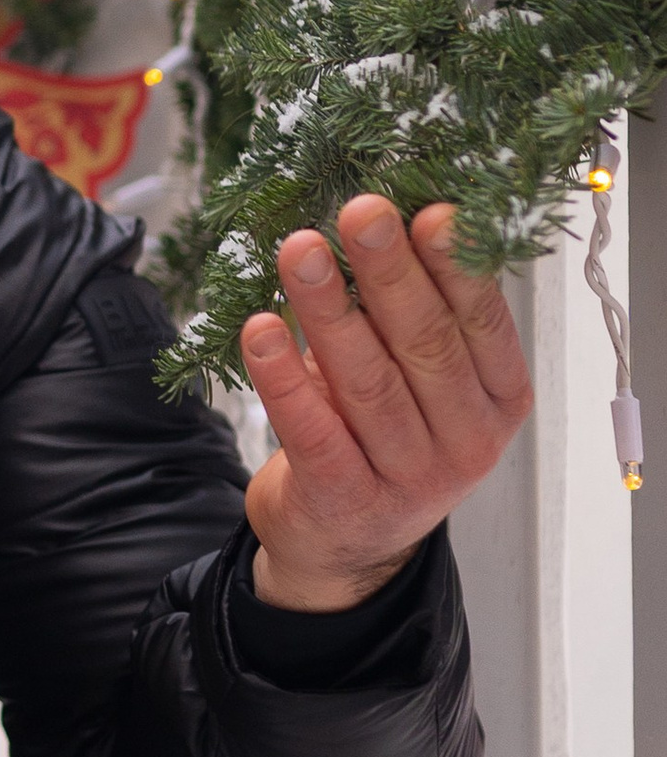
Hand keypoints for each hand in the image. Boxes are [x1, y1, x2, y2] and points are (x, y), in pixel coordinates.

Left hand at [239, 194, 532, 613]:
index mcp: (499, 397)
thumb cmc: (382, 434)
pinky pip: (312, 430)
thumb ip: (417, 310)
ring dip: (328, 310)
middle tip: (360, 211)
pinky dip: (282, 377)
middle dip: (389, 271)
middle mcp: (467, 441)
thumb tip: (389, 215)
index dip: (456, 267)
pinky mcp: (345, 501)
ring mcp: (409, 478)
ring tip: (299, 252)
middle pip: (426, 344)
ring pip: (366, 380)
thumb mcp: (419, 376)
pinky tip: (257, 330)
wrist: (345, 545)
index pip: (482, 323)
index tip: (430, 211)